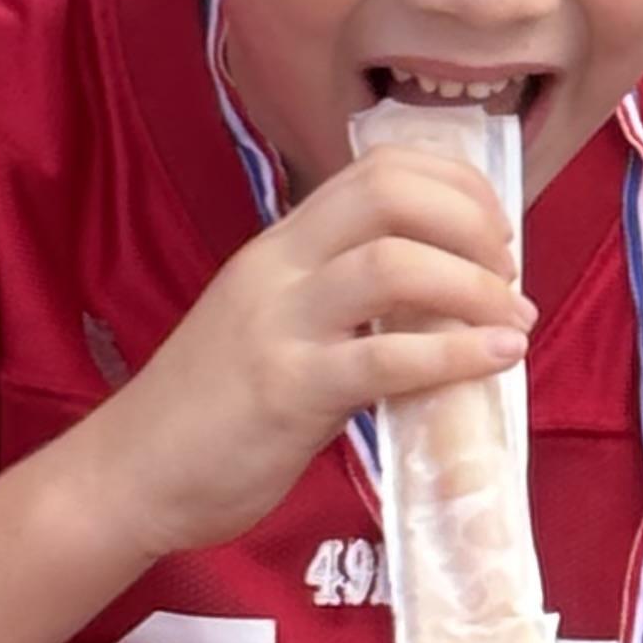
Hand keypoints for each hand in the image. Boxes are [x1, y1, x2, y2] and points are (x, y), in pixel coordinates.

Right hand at [79, 139, 532, 565]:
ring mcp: (281, 325)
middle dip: (472, 222)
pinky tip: (495, 359)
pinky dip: (455, 352)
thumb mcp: (281, 325)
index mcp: (283, 246)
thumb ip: (348, 304)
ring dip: (474, 286)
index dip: (456, 186)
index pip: (377, 169)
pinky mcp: (287, 390)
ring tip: (513, 322)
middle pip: (390, 194)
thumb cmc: (215, 406)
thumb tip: (446, 299)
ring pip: (392, 264)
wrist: (130, 473)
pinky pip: (384, 358)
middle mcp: (281, 268)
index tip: (496, 233)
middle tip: (508, 275)